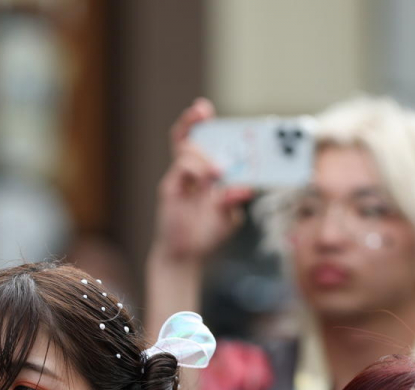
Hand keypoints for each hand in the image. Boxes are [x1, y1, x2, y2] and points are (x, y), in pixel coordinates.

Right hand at [153, 98, 255, 263]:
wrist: (185, 255)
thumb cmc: (206, 234)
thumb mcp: (228, 218)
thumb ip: (233, 201)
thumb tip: (244, 189)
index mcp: (209, 173)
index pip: (207, 141)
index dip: (207, 124)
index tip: (210, 111)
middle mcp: (194, 171)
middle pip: (189, 136)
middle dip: (193, 120)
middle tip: (202, 110)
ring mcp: (181, 178)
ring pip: (188, 149)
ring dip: (204, 156)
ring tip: (217, 173)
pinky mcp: (170, 188)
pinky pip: (181, 167)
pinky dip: (195, 168)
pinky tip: (204, 180)